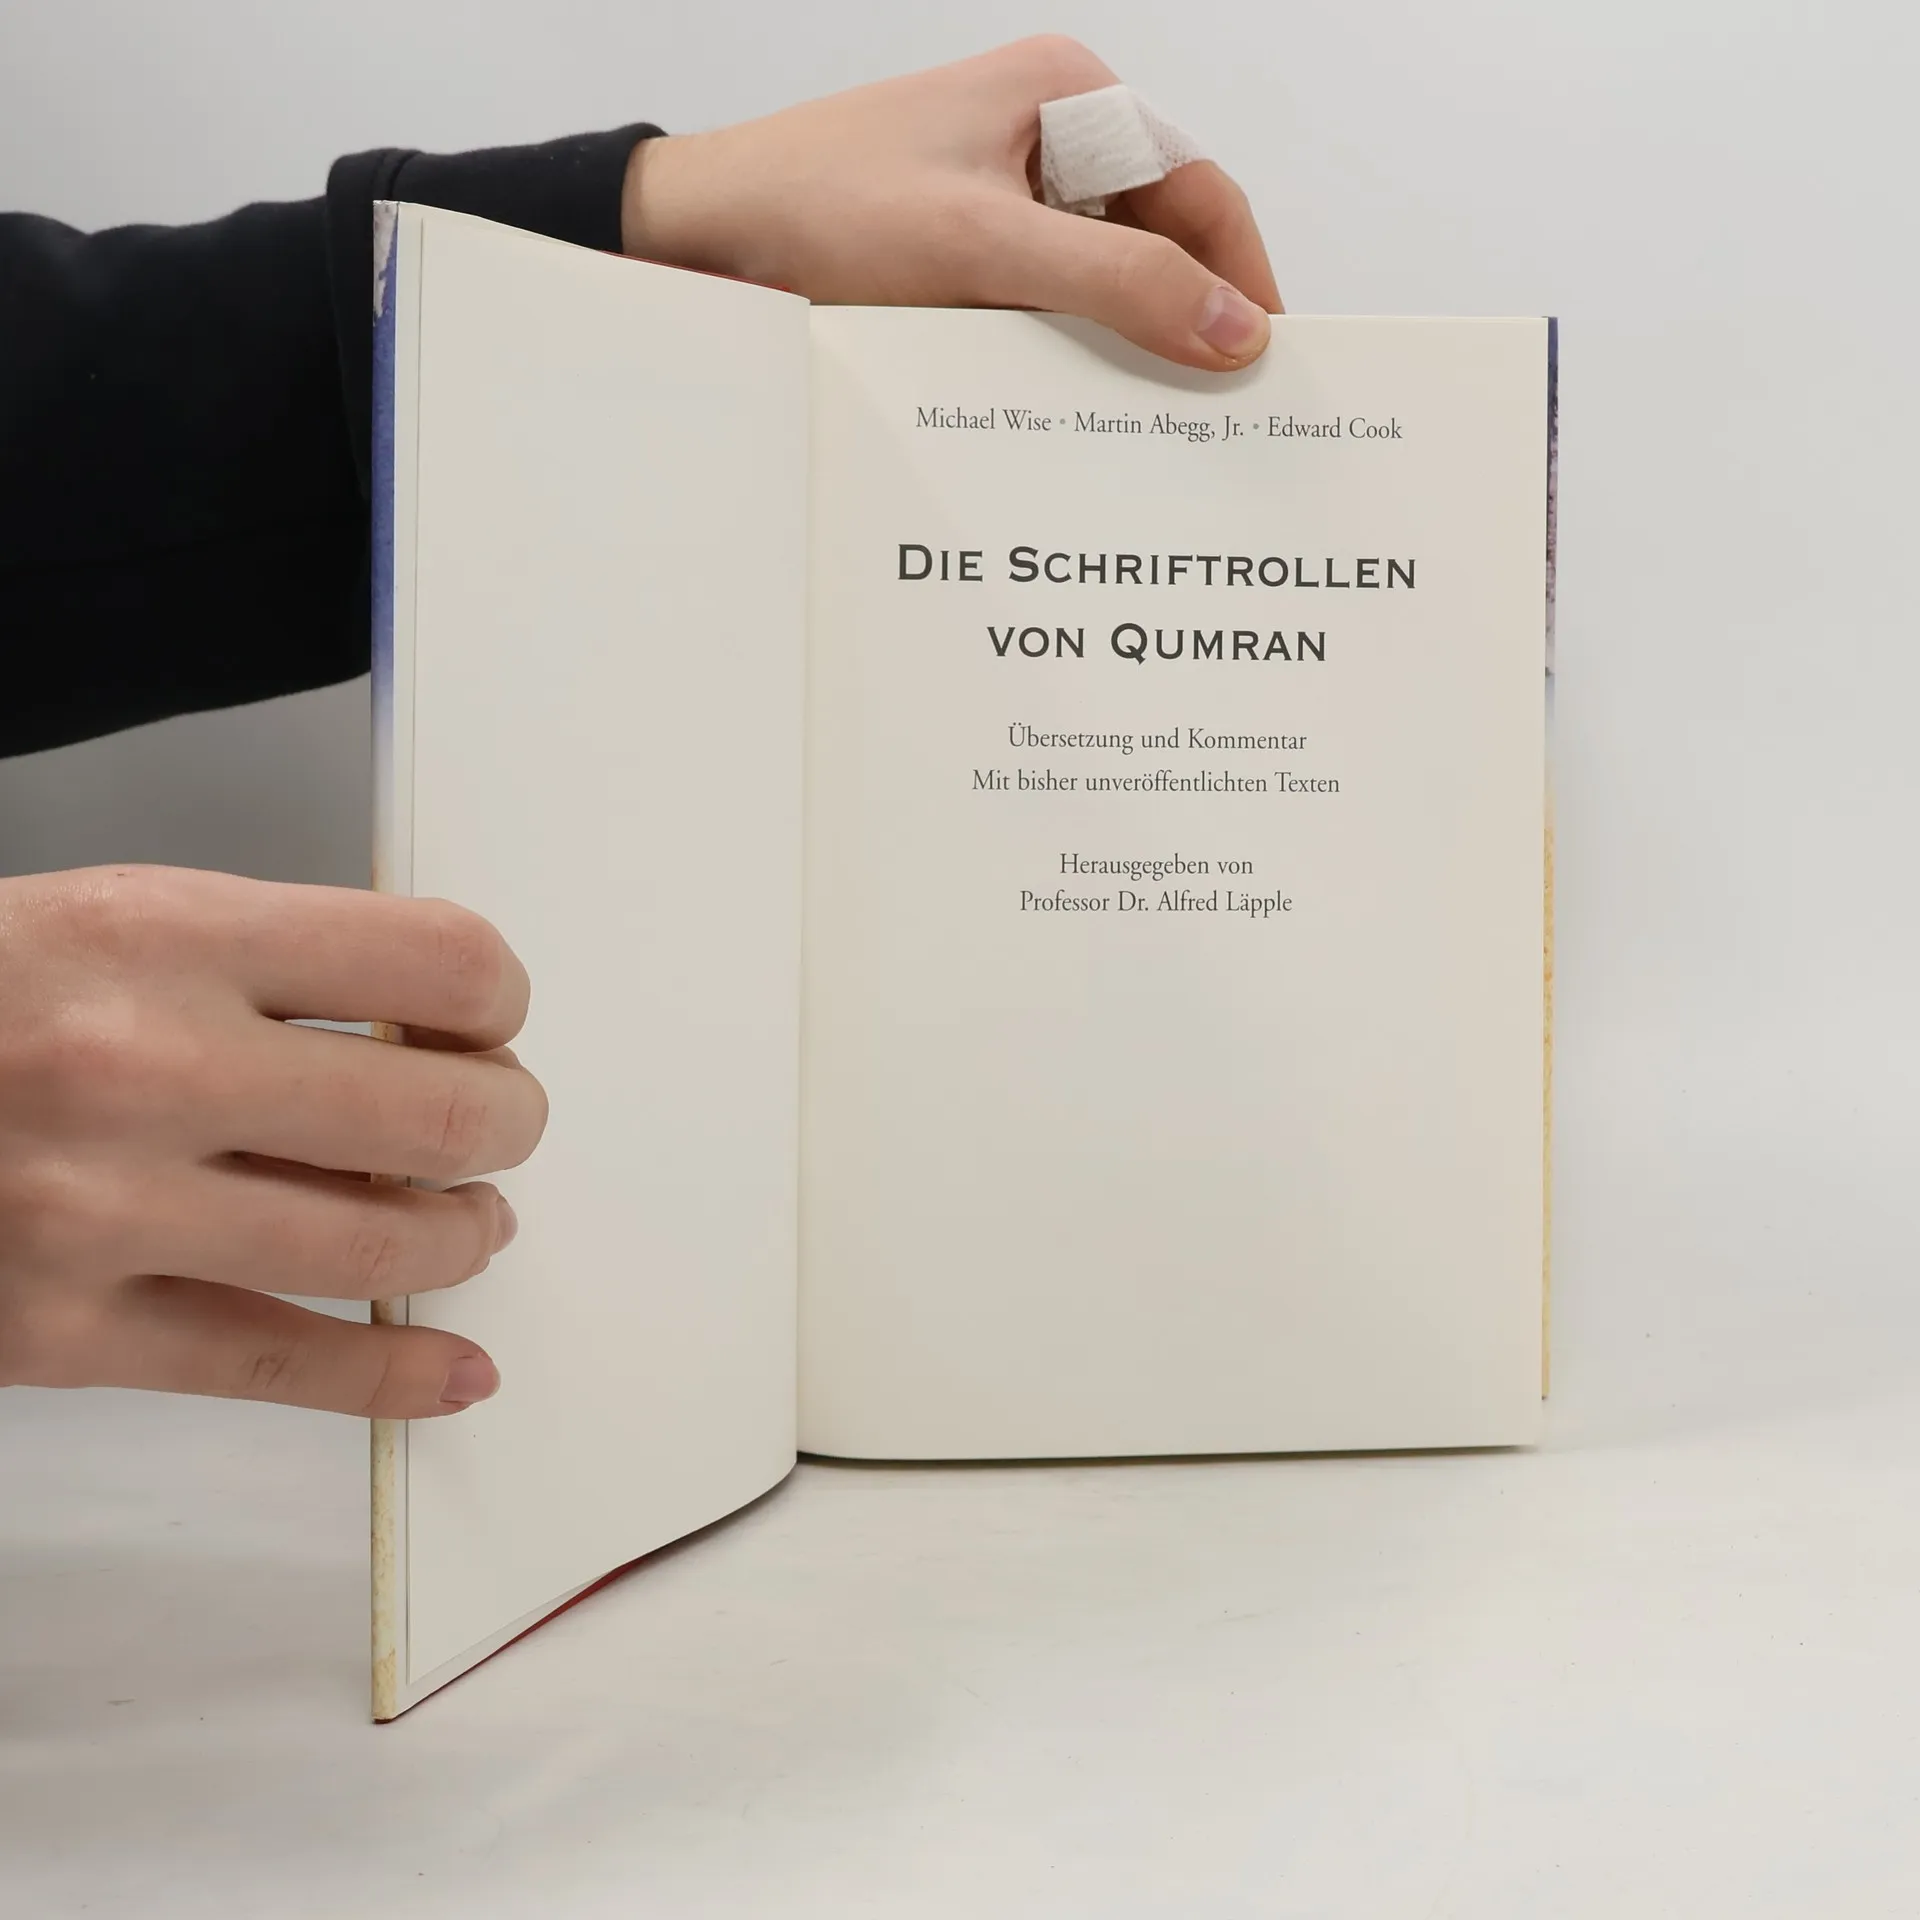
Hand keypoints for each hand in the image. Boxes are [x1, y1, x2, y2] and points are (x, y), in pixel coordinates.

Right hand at [0, 867, 546, 1417]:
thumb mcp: (99, 920)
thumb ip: (259, 963)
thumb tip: (430, 1026)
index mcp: (157, 934)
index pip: (434, 963)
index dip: (495, 999)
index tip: (489, 1021)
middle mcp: (138, 1067)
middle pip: (440, 1117)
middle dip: (505, 1123)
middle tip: (499, 1125)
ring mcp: (98, 1212)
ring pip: (380, 1248)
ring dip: (462, 1238)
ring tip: (468, 1223)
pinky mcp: (61, 1335)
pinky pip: (275, 1366)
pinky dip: (389, 1376)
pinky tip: (452, 1374)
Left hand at [622, 36, 1281, 370]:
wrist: (701, 234)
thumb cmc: (823, 208)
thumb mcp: (986, 249)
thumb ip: (1118, 288)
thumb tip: (1237, 332)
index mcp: (1070, 97)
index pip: (1200, 190)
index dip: (1243, 279)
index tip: (1266, 365)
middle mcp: (1047, 135)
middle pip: (1158, 238)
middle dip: (1187, 318)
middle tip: (1216, 412)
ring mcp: (1006, 190)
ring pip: (1103, 277)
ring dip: (1124, 343)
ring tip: (1147, 421)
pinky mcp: (967, 243)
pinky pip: (1047, 299)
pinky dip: (1066, 348)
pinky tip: (1069, 403)